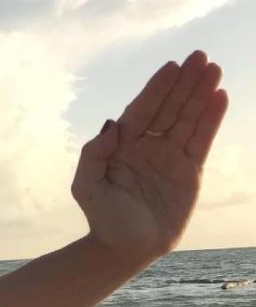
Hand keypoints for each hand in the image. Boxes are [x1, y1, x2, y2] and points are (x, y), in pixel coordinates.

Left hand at [71, 50, 228, 266]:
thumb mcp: (86, 185)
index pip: (142, 110)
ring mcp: (168, 157)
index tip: (172, 67)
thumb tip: (111, 125)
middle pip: (168, 107)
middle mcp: (146, 145)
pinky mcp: (188, 172)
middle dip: (184, 83)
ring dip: (201, 95)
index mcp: (121, 144)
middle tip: (200, 57)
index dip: (157, 89)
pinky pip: (201, 140)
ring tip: (214, 70)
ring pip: (187, 119)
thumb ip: (93, 154)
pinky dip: (210, 119)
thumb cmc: (102, 216)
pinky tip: (220, 98)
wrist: (123, 249)